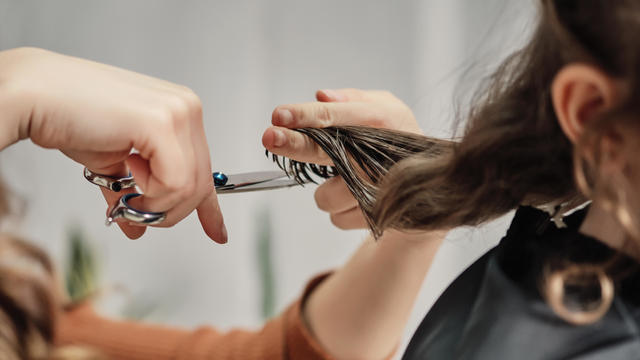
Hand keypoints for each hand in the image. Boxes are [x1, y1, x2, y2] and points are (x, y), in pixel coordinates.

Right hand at [0, 48, 225, 242]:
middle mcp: (187, 108)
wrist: (34, 97)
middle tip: (132, 209)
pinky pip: (174, 182)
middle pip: (200, 185)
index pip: (206, 169)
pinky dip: (149, 193)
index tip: (217, 233)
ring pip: (189, 188)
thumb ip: (133, 192)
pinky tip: (125, 168)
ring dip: (153, 203)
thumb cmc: (69, 119)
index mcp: (180, 113)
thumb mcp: (113, 164)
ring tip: (124, 186)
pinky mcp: (162, 122)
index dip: (210, 208)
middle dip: (166, 211)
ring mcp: (178, 112)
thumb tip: (138, 228)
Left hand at [262, 88, 420, 229]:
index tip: (278, 115)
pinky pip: (337, 218)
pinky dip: (341, 210)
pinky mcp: (378, 218)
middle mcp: (380, 156)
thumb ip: (353, 100)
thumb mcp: (384, 108)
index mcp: (383, 120)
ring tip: (349, 183)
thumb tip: (321, 96)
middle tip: (270, 137)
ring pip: (325, 196)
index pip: (335, 115)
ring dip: (327, 191)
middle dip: (295, 144)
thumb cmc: (397, 139)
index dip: (304, 115)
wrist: (431, 191)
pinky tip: (359, 199)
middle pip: (326, 151)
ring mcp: (380, 190)